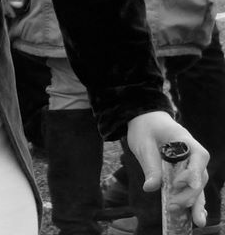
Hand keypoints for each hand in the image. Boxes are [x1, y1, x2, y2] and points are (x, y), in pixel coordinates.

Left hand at [127, 111, 208, 226]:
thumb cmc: (146, 128)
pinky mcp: (185, 173)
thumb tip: (151, 187)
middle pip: (200, 175)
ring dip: (196, 202)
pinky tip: (196, 217)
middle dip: (190, 193)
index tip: (178, 183)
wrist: (146, 120)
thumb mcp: (143, 143)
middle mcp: (192, 153)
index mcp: (184, 139)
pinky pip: (193, 188)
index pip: (199, 155)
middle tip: (173, 205)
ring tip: (197, 221)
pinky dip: (195, 202)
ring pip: (199, 185)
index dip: (193, 171)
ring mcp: (190, 163)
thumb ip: (149, 164)